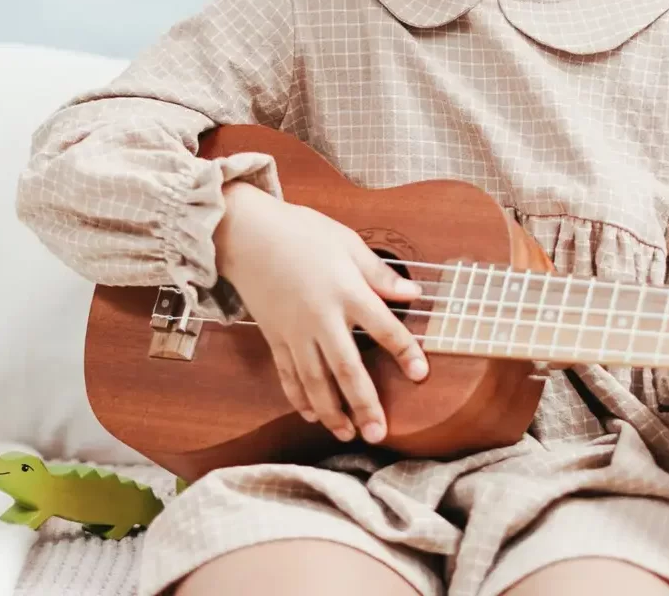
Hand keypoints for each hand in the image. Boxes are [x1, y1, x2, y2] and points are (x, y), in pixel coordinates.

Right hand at [213, 181, 427, 443]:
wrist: (247, 234)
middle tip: (379, 432)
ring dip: (332, 411)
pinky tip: (312, 415)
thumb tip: (413, 294)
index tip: (421, 374)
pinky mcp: (274, 337)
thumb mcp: (348, 243)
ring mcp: (294, 332)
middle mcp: (321, 318)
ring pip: (315, 381)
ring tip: (348, 435)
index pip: (384, 328)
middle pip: (347, 368)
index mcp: (346, 292)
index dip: (404, 352)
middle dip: (364, 403)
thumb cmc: (302, 232)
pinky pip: (288, 374)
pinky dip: (299, 398)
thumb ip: (380, 274)